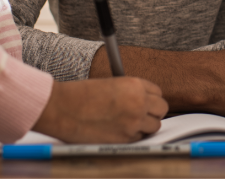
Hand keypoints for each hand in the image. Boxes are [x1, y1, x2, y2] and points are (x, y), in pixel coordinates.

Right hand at [33, 78, 167, 142]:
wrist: (63, 108)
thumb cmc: (81, 95)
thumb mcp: (112, 84)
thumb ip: (131, 92)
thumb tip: (143, 101)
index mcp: (135, 85)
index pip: (158, 93)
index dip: (151, 99)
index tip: (146, 103)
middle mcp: (139, 102)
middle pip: (162, 109)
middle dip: (153, 112)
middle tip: (143, 114)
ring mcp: (133, 122)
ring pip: (154, 126)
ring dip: (145, 125)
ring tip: (129, 123)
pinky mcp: (125, 139)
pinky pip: (139, 138)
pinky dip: (133, 136)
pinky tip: (119, 131)